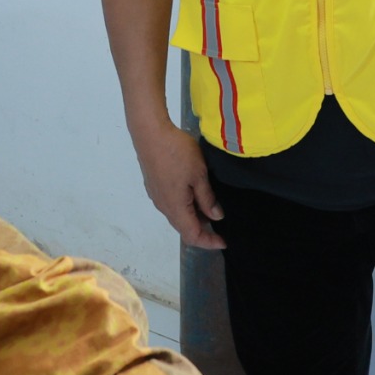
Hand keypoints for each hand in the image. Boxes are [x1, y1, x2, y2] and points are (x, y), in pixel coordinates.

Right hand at [129, 120, 224, 249]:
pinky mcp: (154, 186)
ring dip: (194, 217)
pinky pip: (172, 204)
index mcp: (176, 208)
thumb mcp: (199, 174)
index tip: (224, 241)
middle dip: (202, 230)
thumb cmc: (177, 153)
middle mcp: (164, 207)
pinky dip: (185, 207)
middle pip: (183, 228)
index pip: (192, 235)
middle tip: (220, 226)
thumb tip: (216, 217)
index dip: (209, 242)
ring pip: (177, 215)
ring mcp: (157, 196)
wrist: (150, 133)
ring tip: (211, 207)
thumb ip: (207, 198)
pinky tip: (195, 194)